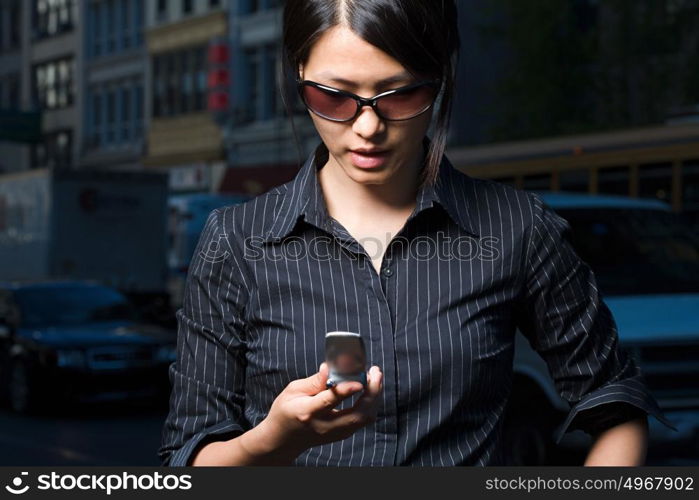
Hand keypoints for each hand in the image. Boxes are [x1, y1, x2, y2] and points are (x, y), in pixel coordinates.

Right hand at [259, 362, 382, 457]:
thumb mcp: (293, 391)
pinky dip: (370, 404)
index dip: (346, 390)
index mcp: (308, 412)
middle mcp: (324, 425)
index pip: (330, 401)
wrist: (282, 439)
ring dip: (374, 398)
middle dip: (372, 393)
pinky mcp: (341, 434)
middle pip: (356, 415)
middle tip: (376, 373)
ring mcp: (334, 433)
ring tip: (375, 378)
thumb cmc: (285, 412)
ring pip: (364, 419)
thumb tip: (328, 367)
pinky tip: (370, 391)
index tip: (359, 380)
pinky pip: (362, 420)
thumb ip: (314, 381)